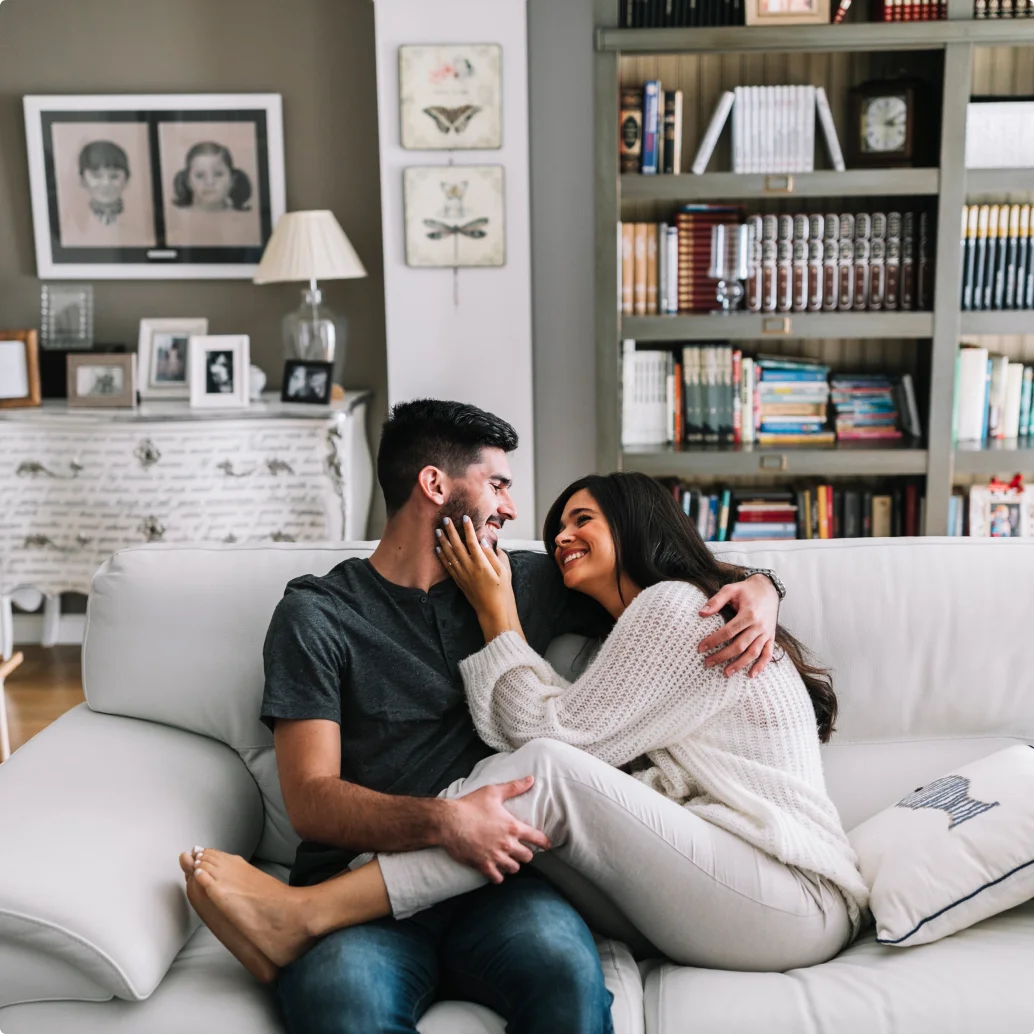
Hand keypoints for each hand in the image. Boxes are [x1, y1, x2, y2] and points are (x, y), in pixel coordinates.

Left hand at [436, 516, 522, 640]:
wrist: (493, 611)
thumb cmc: (502, 591)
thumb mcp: (504, 571)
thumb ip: (494, 555)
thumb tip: (484, 541)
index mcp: (482, 564)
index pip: (472, 541)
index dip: (468, 528)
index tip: (464, 517)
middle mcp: (469, 568)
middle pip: (457, 545)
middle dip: (451, 531)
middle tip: (445, 519)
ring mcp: (462, 575)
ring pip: (449, 555)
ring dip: (443, 541)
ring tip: (438, 530)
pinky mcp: (459, 581)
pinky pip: (447, 566)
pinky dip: (442, 556)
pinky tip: (438, 549)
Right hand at [438, 777, 552, 882]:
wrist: (449, 822)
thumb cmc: (470, 805)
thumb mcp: (493, 792)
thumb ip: (514, 787)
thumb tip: (531, 779)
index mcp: (512, 826)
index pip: (536, 838)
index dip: (544, 842)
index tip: (548, 845)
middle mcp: (507, 844)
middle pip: (527, 857)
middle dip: (526, 854)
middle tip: (521, 851)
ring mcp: (495, 856)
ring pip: (514, 868)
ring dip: (513, 865)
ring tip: (509, 861)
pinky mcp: (483, 865)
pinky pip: (497, 878)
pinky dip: (498, 876)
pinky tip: (496, 872)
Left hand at [696, 575, 778, 678]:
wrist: (769, 588)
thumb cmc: (747, 589)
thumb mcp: (731, 589)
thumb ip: (716, 601)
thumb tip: (701, 613)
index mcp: (748, 614)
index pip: (728, 632)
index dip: (713, 640)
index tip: (700, 648)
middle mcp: (759, 626)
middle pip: (739, 645)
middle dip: (722, 656)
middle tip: (707, 663)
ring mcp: (766, 633)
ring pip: (753, 653)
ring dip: (739, 665)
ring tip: (725, 673)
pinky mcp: (771, 637)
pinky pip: (768, 654)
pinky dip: (761, 666)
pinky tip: (751, 675)